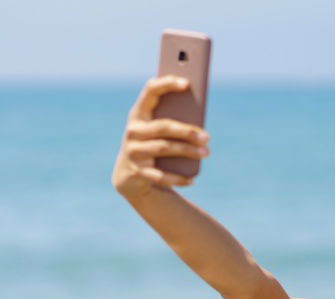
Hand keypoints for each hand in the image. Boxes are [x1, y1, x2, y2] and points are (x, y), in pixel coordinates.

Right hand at [111, 75, 210, 199]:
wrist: (128, 175)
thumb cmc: (151, 144)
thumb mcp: (156, 130)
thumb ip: (172, 119)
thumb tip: (199, 122)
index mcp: (138, 114)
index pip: (150, 91)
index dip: (166, 84)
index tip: (187, 83)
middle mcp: (133, 131)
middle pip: (163, 126)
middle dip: (186, 131)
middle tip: (206, 137)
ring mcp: (133, 152)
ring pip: (164, 148)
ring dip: (187, 151)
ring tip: (205, 152)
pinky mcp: (138, 172)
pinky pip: (161, 175)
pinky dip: (178, 178)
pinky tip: (192, 179)